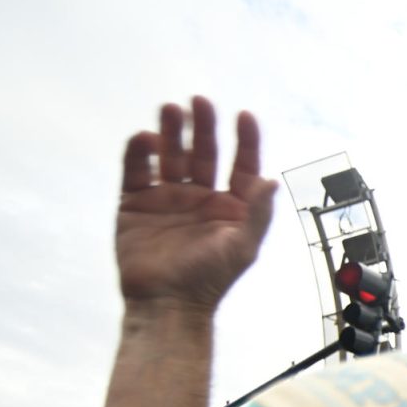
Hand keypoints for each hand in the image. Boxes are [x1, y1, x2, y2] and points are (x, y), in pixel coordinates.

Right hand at [117, 96, 276, 313]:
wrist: (165, 304)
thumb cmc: (208, 280)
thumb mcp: (242, 247)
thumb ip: (257, 213)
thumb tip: (271, 181)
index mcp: (231, 207)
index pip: (242, 165)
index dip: (245, 141)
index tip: (245, 116)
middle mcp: (200, 198)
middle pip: (204, 153)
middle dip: (204, 127)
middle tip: (200, 102)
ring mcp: (167, 198)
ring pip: (171, 155)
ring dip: (172, 132)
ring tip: (171, 110)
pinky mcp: (136, 203)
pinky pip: (137, 170)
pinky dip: (140, 152)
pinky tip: (146, 139)